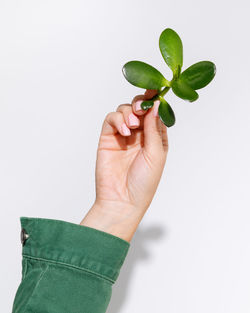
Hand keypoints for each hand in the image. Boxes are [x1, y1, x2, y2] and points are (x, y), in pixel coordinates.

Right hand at [80, 90, 167, 241]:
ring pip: (124, 110)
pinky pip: (111, 119)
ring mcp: (122, 136)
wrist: (122, 200)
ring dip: (129, 112)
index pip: (155, 113)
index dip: (155, 102)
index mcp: (154, 138)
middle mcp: (139, 134)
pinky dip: (117, 120)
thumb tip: (155, 105)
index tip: (156, 90)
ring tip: (132, 127)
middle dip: (140, 103)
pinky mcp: (108, 138)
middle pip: (139, 108)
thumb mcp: (156, 154)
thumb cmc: (144, 182)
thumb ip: (154, 129)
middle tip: (141, 108)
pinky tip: (124, 132)